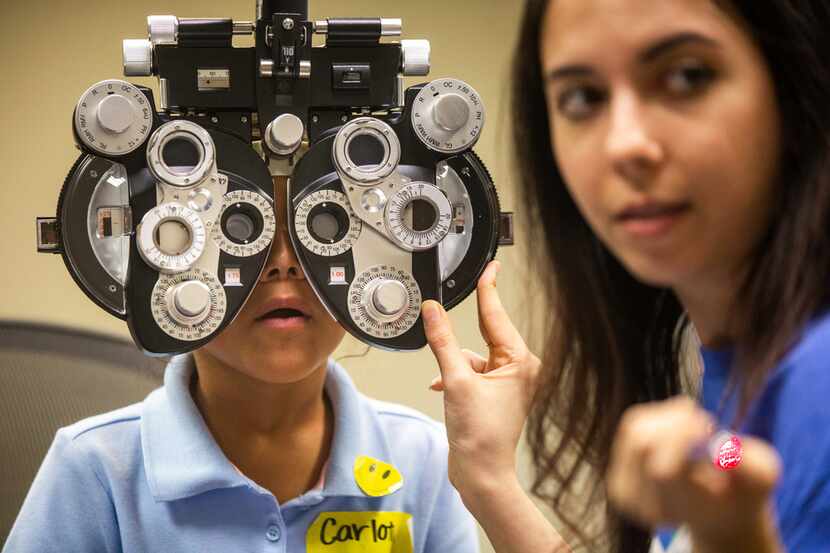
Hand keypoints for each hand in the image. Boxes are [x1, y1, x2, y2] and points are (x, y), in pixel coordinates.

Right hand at [421, 260, 541, 497]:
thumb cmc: (479, 435)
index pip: (497, 315)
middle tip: (446, 318)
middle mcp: (519, 368)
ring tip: (446, 384)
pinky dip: (456, 376)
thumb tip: (432, 311)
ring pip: (474, 355)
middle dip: (462, 336)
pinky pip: (472, 371)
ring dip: (455, 364)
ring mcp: (508, 382)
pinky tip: (442, 388)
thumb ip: (442, 342)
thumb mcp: (455, 381)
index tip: (491, 266)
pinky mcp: (496, 393)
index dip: (489, 288)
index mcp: (519, 361)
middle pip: (486, 334)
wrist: (481, 474)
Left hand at [607, 397, 782, 551]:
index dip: (684, 438)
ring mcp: (623, 485)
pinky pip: (633, 424)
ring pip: (635, 427)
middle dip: (677, 423)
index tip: (711, 428)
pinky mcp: (619, 464)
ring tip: (697, 426)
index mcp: (674, 513)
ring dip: (669, 417)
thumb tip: (723, 449)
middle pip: (642, 442)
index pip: (663, 469)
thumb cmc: (743, 491)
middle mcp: (640, 504)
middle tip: (705, 423)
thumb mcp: (764, 478)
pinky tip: (681, 429)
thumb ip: (753, 466)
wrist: (719, 510)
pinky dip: (659, 417)